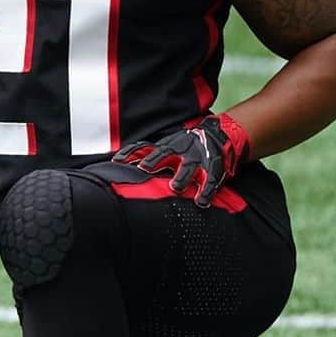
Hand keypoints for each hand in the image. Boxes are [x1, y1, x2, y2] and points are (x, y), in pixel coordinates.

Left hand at [113, 113, 250, 206]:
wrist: (217, 135)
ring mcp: (197, 159)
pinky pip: (210, 181)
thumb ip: (147, 155)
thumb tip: (119, 164)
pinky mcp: (212, 169)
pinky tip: (201, 202)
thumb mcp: (166, 146)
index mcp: (167, 146)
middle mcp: (180, 151)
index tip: (118, 160)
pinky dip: (206, 192)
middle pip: (165, 154)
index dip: (131, 153)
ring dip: (181, 177)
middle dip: (155, 160)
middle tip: (145, 168)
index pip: (145, 147)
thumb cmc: (185, 146)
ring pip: (188, 167)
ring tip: (175, 187)